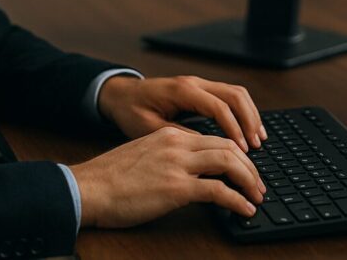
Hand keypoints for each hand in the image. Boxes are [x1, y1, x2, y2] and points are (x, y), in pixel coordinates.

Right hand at [70, 126, 265, 227]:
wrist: (88, 188)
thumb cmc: (109, 178)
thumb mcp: (142, 155)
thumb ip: (166, 157)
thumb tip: (187, 173)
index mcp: (170, 135)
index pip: (215, 138)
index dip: (237, 154)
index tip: (245, 170)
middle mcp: (177, 144)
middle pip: (229, 147)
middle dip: (250, 167)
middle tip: (258, 185)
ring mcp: (178, 165)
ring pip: (230, 163)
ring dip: (250, 181)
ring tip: (257, 197)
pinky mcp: (176, 188)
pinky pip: (218, 191)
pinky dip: (237, 201)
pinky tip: (244, 210)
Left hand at [97, 75, 267, 151]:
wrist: (120, 94)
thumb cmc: (130, 110)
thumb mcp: (148, 128)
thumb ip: (177, 136)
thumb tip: (205, 148)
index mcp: (182, 90)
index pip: (218, 107)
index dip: (234, 128)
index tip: (243, 149)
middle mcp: (194, 83)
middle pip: (234, 95)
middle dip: (249, 120)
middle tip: (257, 145)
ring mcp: (199, 84)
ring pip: (236, 93)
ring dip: (250, 114)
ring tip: (259, 139)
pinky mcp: (200, 90)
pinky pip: (229, 96)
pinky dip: (243, 111)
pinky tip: (248, 129)